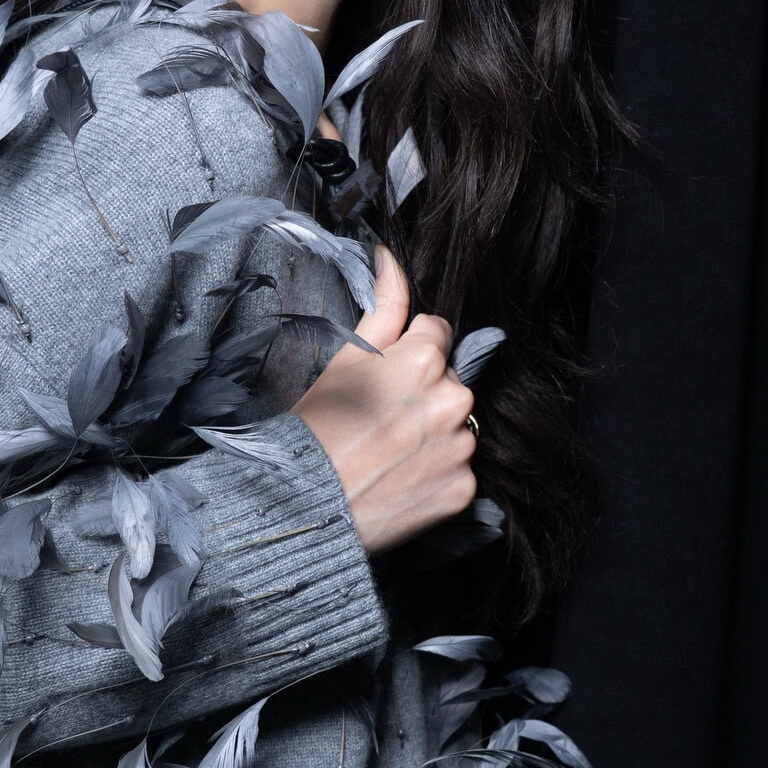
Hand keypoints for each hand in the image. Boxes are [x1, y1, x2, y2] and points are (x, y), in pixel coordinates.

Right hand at [291, 247, 477, 554]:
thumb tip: (390, 260)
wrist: (304, 507)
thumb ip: (382, 308)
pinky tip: (401, 480)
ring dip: (433, 435)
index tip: (384, 380)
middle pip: (449, 380)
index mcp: (425, 359)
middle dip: (423, 394)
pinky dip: (436, 475)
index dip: (407, 354)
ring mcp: (461, 447)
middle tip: (381, 421)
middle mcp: (453, 399)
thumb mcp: (343, 361)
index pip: (437, 334)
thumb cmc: (314, 430)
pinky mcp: (463, 489)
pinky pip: (459, 471)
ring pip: (457, 426)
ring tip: (389, 454)